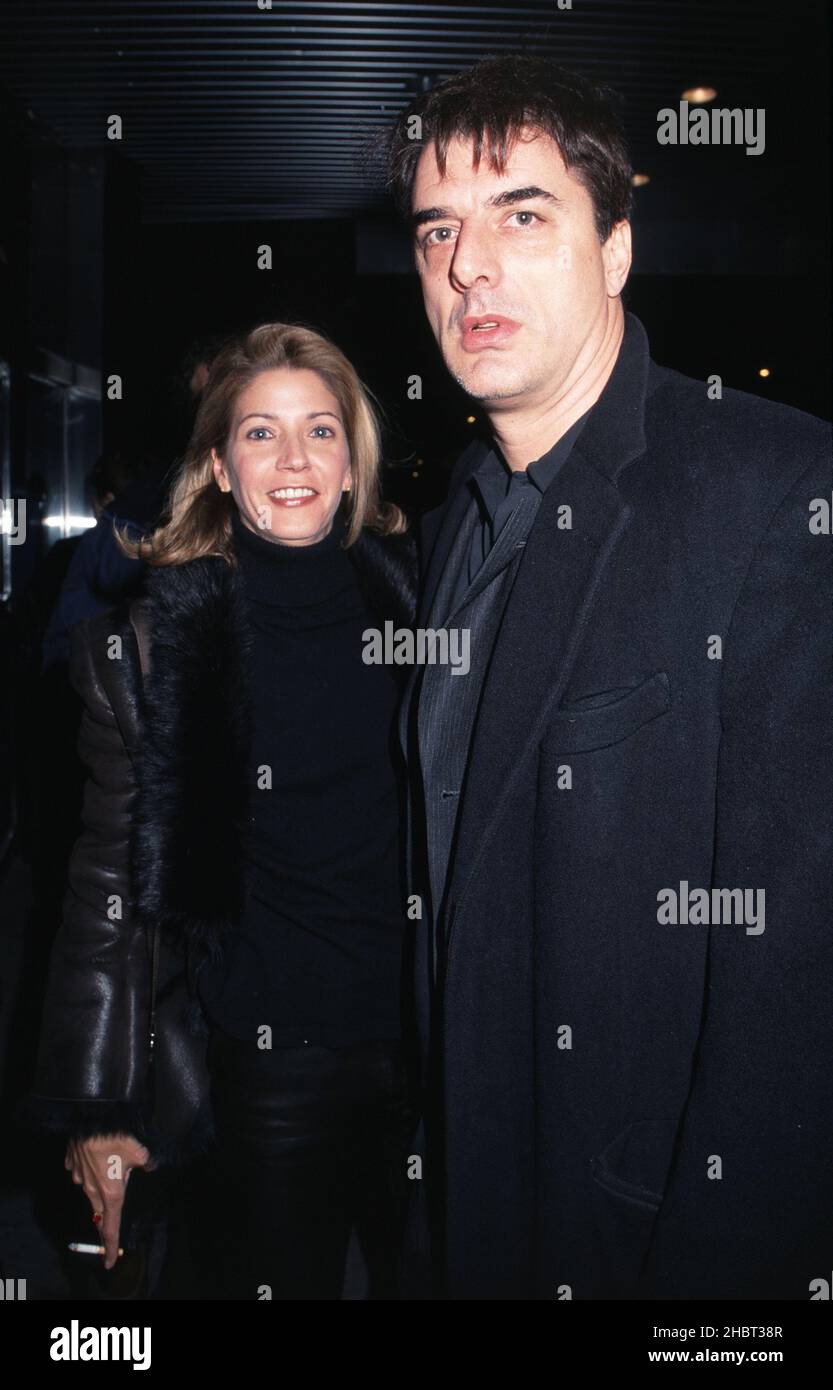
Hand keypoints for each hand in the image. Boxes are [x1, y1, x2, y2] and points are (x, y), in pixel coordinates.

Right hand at [65, 1133, 153, 1268]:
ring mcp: (79, 1177)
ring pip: (90, 1189)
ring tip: (109, 1166)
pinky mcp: (72, 1163)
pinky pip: (81, 1172)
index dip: (111, 1246)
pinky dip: (89, 1168)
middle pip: (100, 1210)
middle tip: (112, 1213)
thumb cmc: (115, 1136)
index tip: (109, 1262)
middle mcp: (92, 1189)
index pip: (111, 1227)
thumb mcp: (139, 1151)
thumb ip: (147, 1163)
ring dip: (99, 1184)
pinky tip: (95, 1155)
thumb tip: (149, 1165)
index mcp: (111, 1192)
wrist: (88, 1117)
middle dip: (106, 1214)